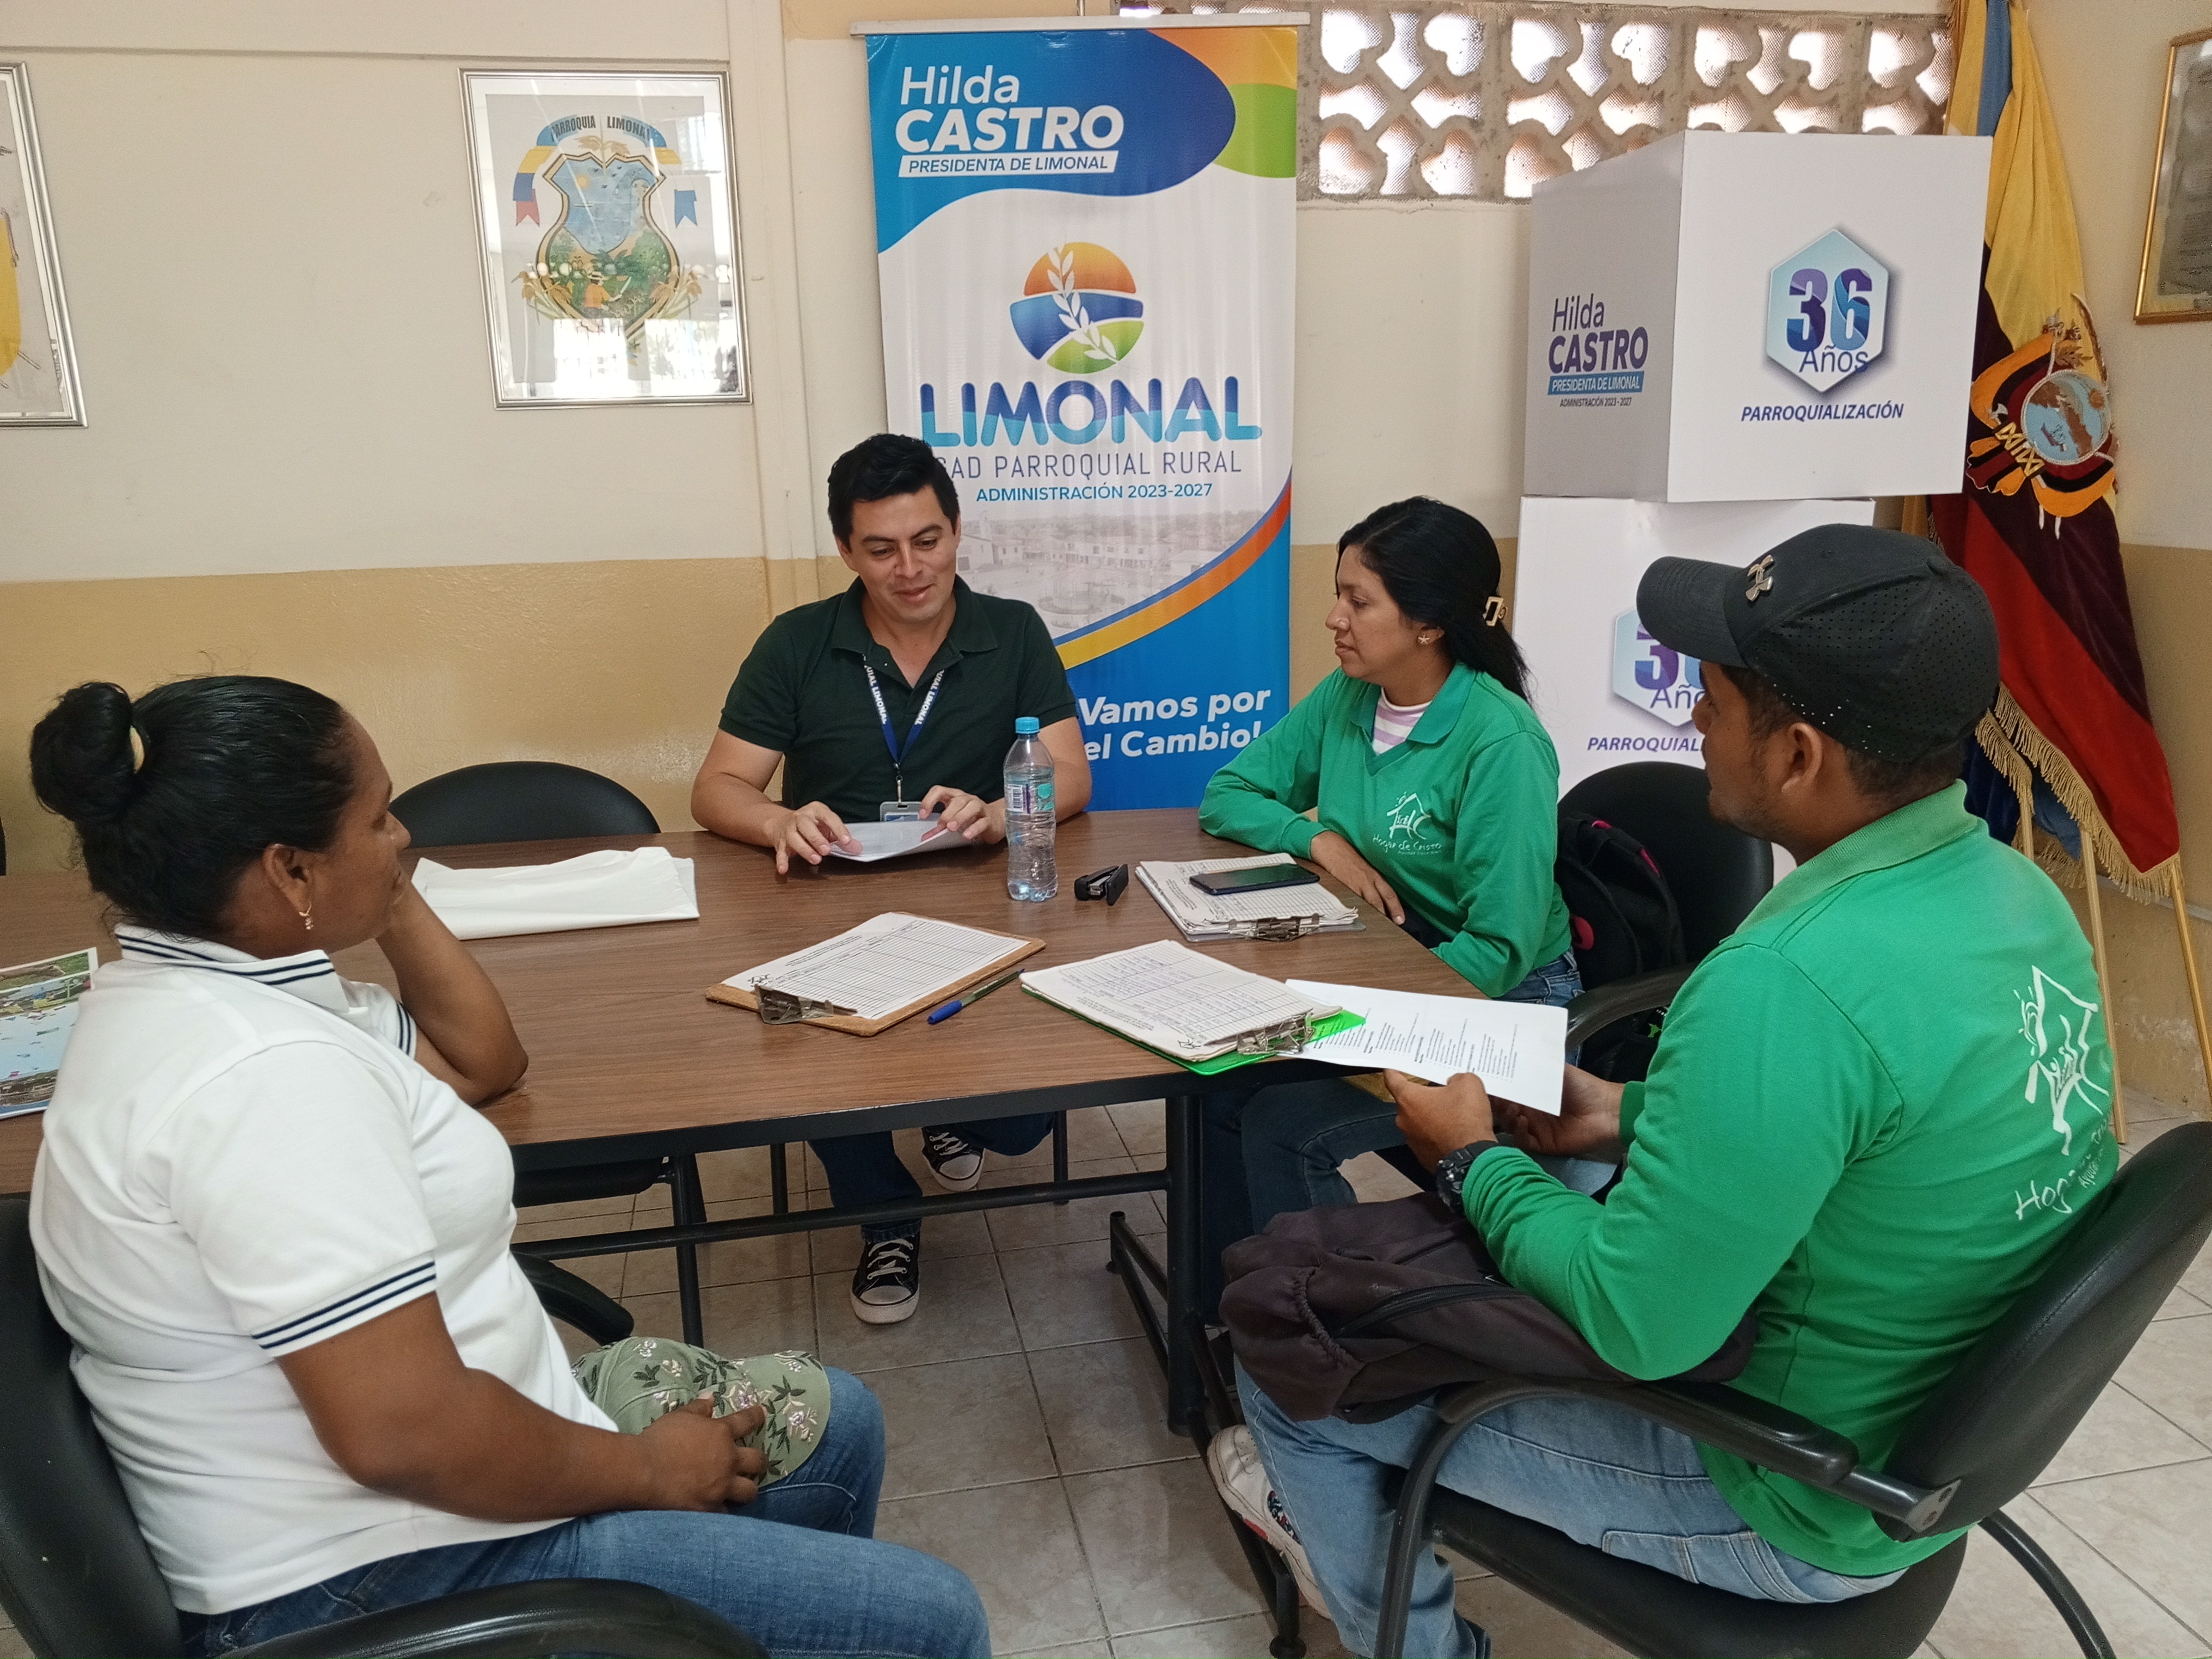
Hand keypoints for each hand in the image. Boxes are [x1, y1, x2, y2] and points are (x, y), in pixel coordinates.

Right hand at [636, 1397, 769, 1509]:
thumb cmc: (659, 1439)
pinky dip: (724, 1509)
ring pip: (749, 1491)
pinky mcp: (710, 1508)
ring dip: (748, 1488)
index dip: (756, 1416)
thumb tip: (711, 1397)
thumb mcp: (679, 1416)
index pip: (746, 1421)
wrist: (643, 1471)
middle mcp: (728, 1460)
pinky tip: (721, 1508)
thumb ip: (698, 1408)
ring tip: (743, 1489)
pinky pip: (726, 1512)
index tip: (763, 1414)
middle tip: (758, 1463)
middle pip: (758, 1461)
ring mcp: (721, 1486)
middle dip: (761, 1462)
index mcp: (721, 1433)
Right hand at [768, 802, 857, 872]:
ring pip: (793, 838)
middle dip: (817, 839)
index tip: (846, 841)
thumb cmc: (810, 825)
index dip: (838, 829)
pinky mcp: (780, 843)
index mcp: (816, 810)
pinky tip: (784, 869)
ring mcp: (788, 830)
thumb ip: (840, 837)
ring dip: (805, 849)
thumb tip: (856, 848)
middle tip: (827, 850)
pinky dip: (782, 861)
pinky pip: (780, 852)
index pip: (828, 817)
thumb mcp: (827, 826)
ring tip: (816, 859)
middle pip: (806, 826)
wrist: (781, 822)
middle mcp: (800, 818)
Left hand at [920, 786, 1004, 843]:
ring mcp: (980, 808)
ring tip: (952, 828)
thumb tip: (926, 837)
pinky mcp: (989, 819)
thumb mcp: (954, 821)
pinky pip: (982, 821)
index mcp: (955, 797)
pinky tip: (967, 835)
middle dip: (947, 813)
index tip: (923, 815)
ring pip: (971, 807)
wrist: (997, 820)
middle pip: (957, 800)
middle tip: (941, 825)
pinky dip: (974, 828)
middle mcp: (967, 799)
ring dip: (960, 817)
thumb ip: (939, 829)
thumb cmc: (973, 818)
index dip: (929, 801)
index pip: (939, 791)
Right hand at [1308, 831, 1403, 925]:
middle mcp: (1367, 879)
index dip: (1396, 906)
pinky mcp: (1345, 885)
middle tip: (1397, 924)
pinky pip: (1355, 901)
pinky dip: (1359, 911)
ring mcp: (1356, 883)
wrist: (1330, 846)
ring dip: (1377, 914)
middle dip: (1391, 912)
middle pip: (1383, 898)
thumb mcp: (1362, 868)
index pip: (1389, 893)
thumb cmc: (1344, 855)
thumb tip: (1375, 896)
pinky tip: (1361, 918)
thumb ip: (1368, 881)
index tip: (1401, 918)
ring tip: (1382, 925)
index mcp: (1373, 875)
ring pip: (1370, 902)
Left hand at [1386, 1069, 1494, 1171]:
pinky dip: (1438, 1134)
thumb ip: (1457, 1078)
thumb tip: (1455, 1083)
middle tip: (1442, 1091)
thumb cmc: (1465, 1121)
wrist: (1472, 1159)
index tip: (1392, 1067)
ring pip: (1419, 1121)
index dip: (1393, 1070)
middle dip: (1425, 1096)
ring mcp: (1412, 1140)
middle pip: (1409, 1101)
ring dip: (1432, 1117)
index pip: (1392, 1079)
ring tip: (1454, 1114)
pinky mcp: (1423, 1156)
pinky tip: (1455, 1131)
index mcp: (1408, 1099)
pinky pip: (1428, 1139)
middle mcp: (1404, 1120)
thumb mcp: (1468, 1084)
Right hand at [1493, 1066, 1625, 1162]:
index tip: (1482, 1083)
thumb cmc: (1582, 1087)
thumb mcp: (1556, 1070)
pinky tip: (1523, 1122)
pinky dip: (1518, 1133)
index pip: (1506, 1091)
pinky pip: (1522, 1141)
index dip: (1494, 1088)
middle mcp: (1529, 1110)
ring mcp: (1535, 1128)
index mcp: (1531, 1092)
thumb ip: (1534, 1065)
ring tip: (1513, 1109)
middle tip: (1492, 1098)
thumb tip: (1510, 1054)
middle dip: (1495, 1105)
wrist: (1606, 1111)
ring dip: (1507, 1117)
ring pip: (1509, 1126)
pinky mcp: (1542, 1143)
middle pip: (1502, 1110)